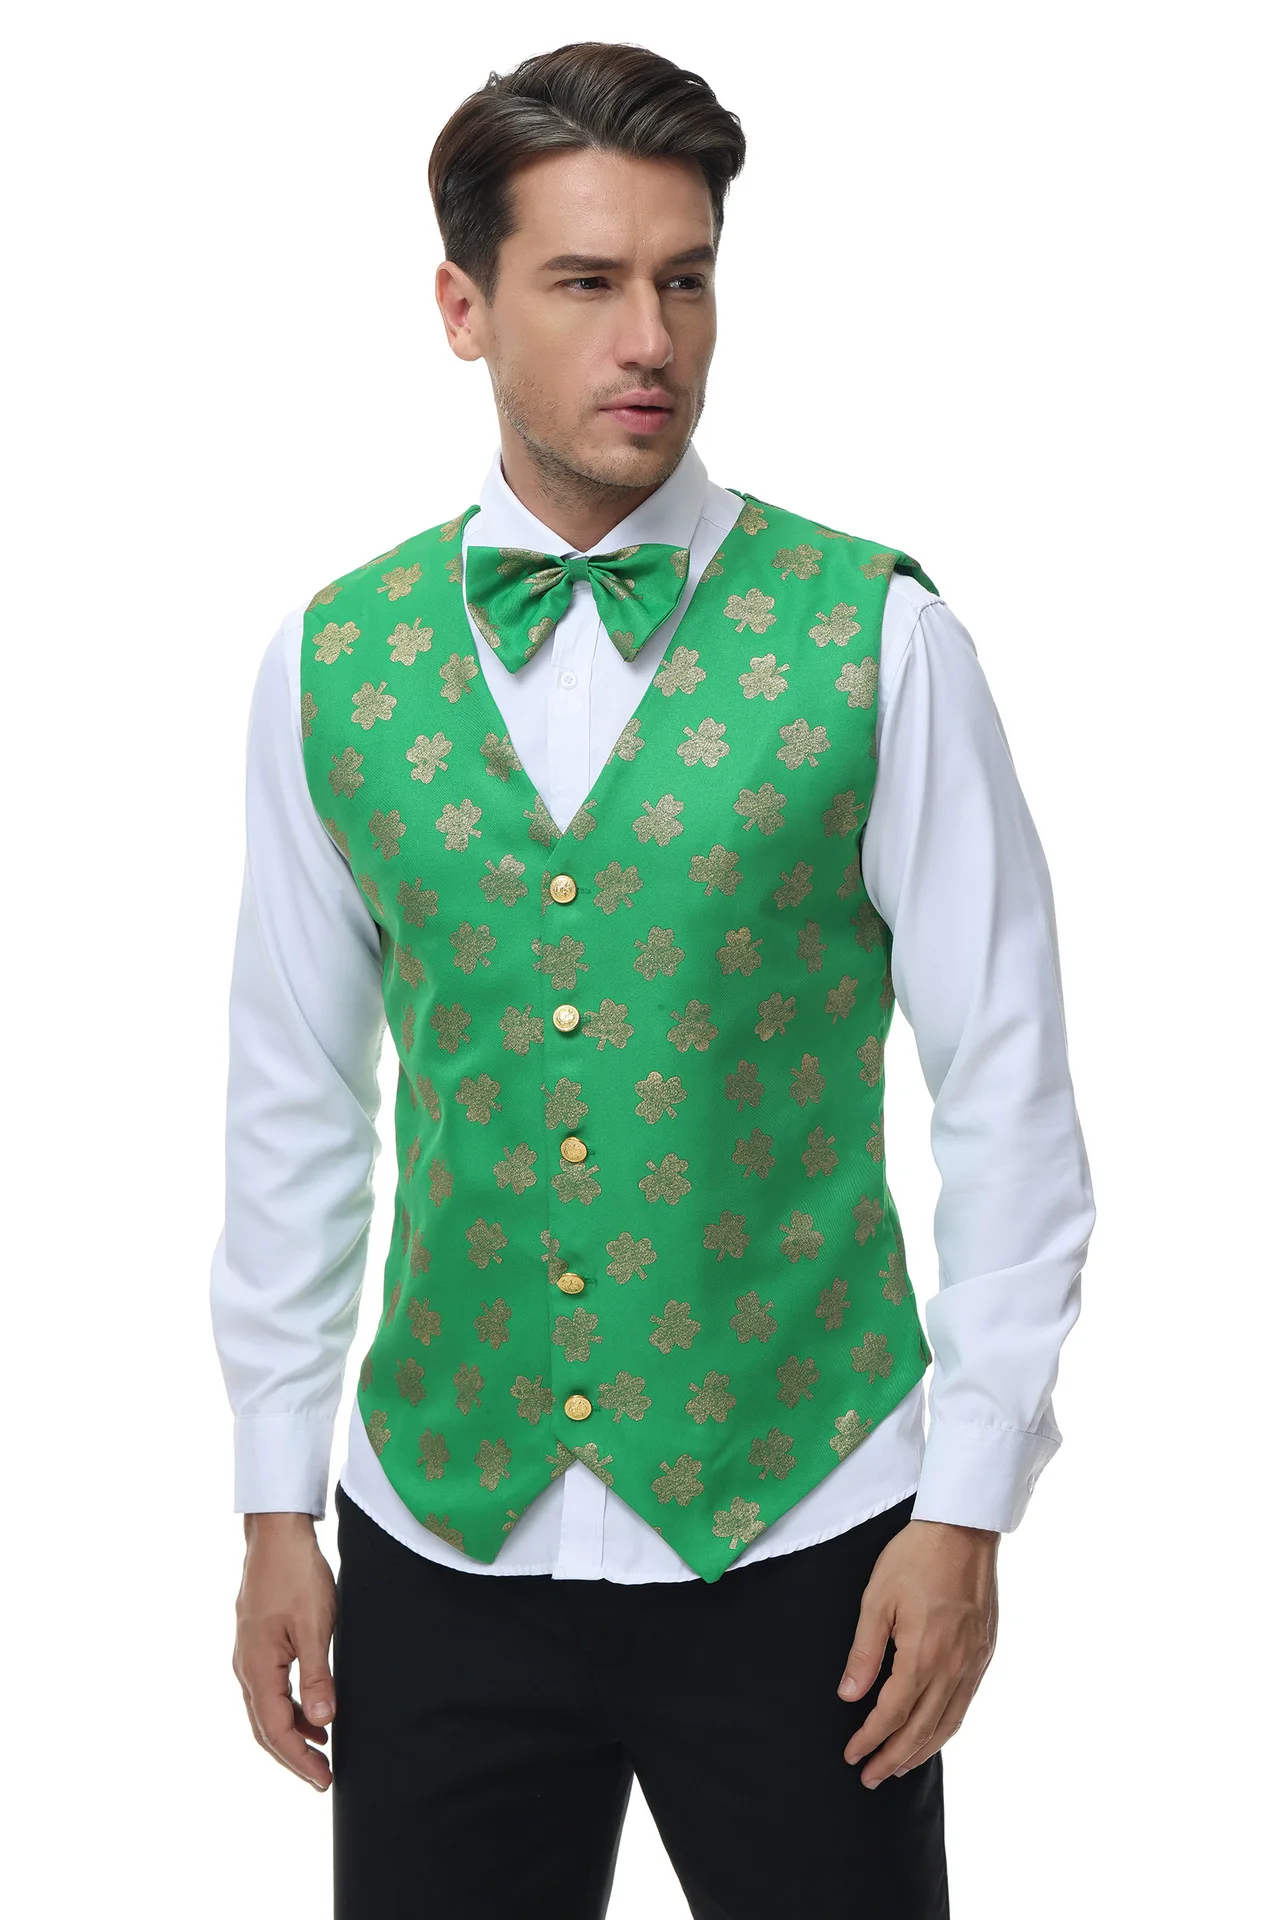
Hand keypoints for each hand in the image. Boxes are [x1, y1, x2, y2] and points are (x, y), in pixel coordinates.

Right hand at [232, 1512, 336, 1790]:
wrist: (277, 1533)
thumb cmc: (296, 1574)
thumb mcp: (315, 1626)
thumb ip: (318, 1677)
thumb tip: (323, 1723)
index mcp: (257, 1668)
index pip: (275, 1730)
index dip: (299, 1760)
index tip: (323, 1781)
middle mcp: (246, 1667)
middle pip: (265, 1727)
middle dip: (294, 1756)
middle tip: (322, 1778)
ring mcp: (249, 1655)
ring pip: (267, 1709)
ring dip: (293, 1732)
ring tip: (324, 1750)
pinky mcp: (258, 1643)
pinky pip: (271, 1688)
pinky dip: (291, 1707)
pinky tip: (314, 1711)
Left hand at [837, 1516, 998, 1787]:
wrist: (963, 1529)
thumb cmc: (915, 1558)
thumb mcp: (877, 1599)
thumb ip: (864, 1653)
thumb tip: (848, 1696)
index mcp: (924, 1653)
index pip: (894, 1713)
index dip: (871, 1738)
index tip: (851, 1755)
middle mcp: (954, 1666)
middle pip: (921, 1728)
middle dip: (892, 1757)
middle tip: (869, 1777)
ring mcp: (974, 1663)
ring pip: (947, 1723)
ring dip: (920, 1751)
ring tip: (897, 1768)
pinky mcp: (985, 1654)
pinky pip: (965, 1705)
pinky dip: (946, 1728)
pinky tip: (932, 1735)